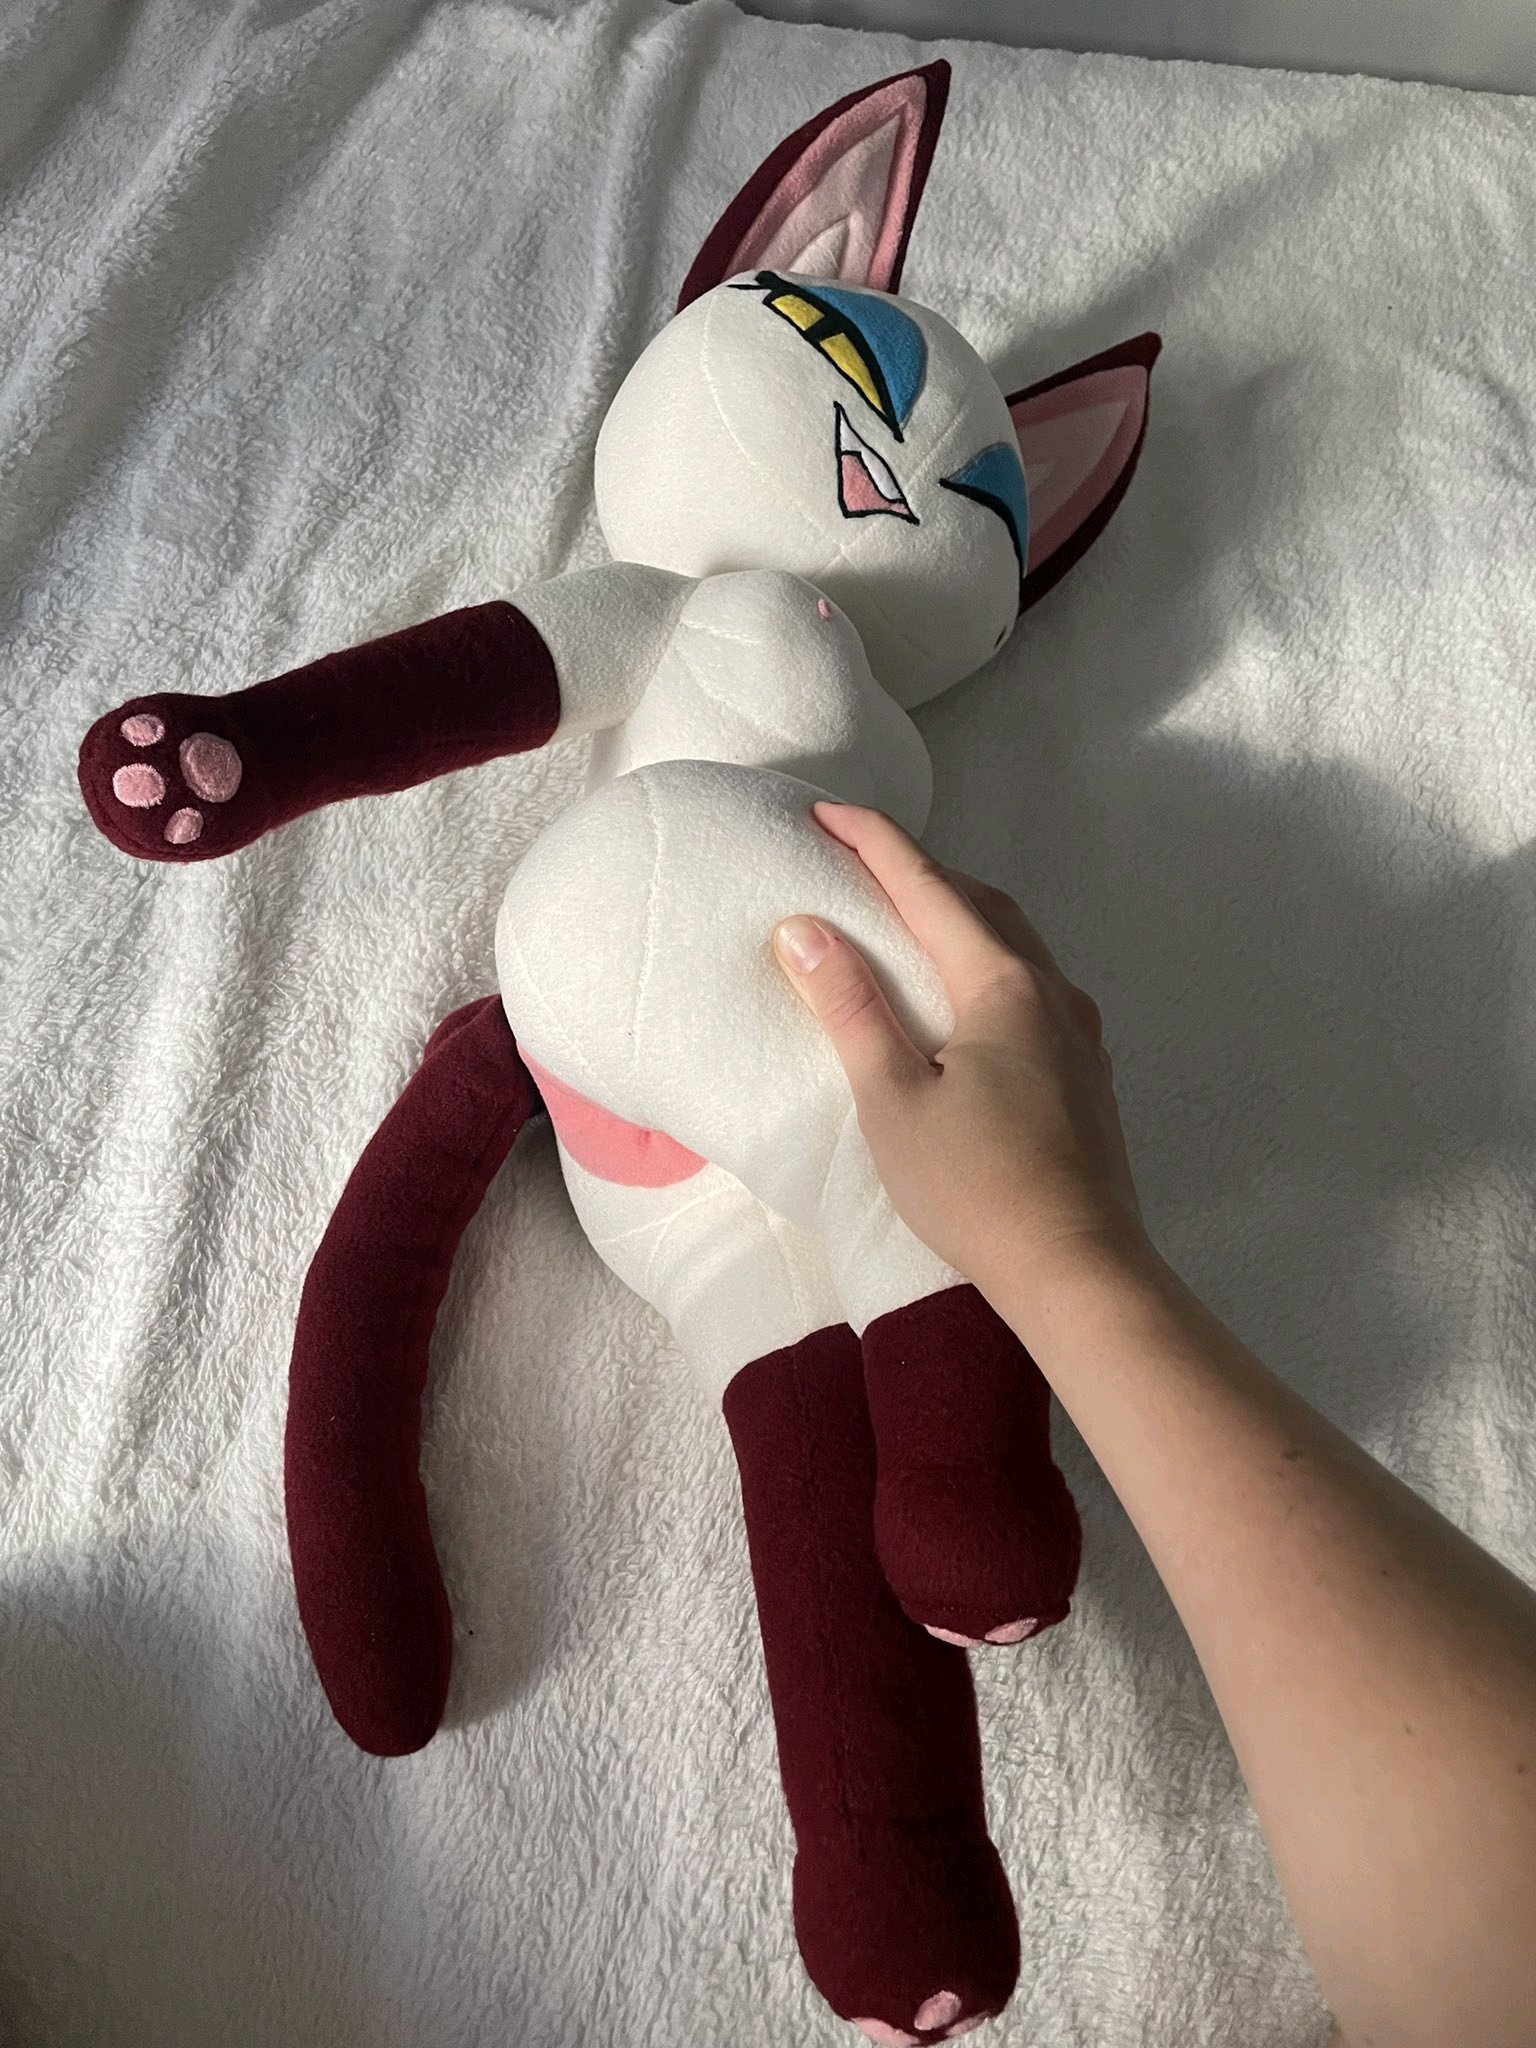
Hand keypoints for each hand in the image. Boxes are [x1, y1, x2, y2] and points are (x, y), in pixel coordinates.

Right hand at [772, 802, 1147, 1294]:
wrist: (1080, 1270)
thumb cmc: (976, 1188)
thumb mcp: (893, 1098)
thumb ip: (851, 1008)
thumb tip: (805, 928)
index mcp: (1004, 984)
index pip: (928, 888)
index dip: (874, 843)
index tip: (825, 811)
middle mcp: (1053, 993)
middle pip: (981, 905)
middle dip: (918, 871)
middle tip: (857, 858)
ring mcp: (1079, 1034)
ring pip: (1015, 945)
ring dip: (958, 915)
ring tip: (904, 916)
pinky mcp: (1086, 1075)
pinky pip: (1031, 987)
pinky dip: (986, 962)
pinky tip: (964, 993)